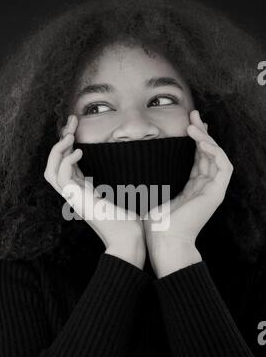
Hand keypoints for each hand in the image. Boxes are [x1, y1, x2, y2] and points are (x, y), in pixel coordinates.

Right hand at [44, 114, 145, 268]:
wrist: (129, 240)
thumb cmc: (130, 219)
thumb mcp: (122, 191)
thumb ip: (117, 178)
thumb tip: (127, 162)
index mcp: (83, 190)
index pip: (66, 163)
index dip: (68, 144)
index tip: (76, 126)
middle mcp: (74, 193)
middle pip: (54, 164)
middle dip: (59, 141)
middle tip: (70, 122)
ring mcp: (73, 198)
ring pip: (50, 171)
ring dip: (56, 150)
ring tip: (69, 136)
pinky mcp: (77, 201)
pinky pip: (60, 178)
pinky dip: (65, 162)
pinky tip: (79, 152)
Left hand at [143, 109, 233, 276]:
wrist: (163, 242)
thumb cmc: (154, 224)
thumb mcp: (151, 194)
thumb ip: (150, 178)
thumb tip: (132, 163)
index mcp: (192, 187)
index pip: (198, 157)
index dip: (194, 139)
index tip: (186, 122)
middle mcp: (204, 186)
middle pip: (209, 153)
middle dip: (202, 132)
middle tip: (193, 114)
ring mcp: (212, 190)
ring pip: (217, 156)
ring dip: (207, 138)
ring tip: (194, 124)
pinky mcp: (216, 193)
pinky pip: (223, 166)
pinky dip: (214, 151)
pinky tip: (201, 141)